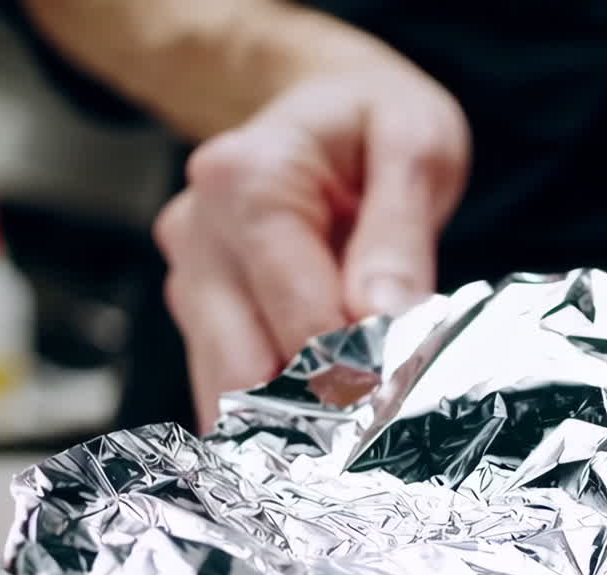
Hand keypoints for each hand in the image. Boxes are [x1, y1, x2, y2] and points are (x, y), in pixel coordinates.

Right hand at [155, 67, 468, 430]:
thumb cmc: (375, 119)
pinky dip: (273, 413)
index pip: (300, 317)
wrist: (331, 102)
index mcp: (248, 182)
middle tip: (381, 439)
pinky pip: (227, 380)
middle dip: (318, 415)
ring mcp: (190, 272)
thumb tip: (383, 320)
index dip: (357, 373)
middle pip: (246, 367)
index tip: (405, 401)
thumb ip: (399, 234)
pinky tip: (322, 423)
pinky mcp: (198, 305)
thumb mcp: (415, 147)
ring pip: (226, 388)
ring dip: (290, 425)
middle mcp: (199, 230)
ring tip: (356, 440)